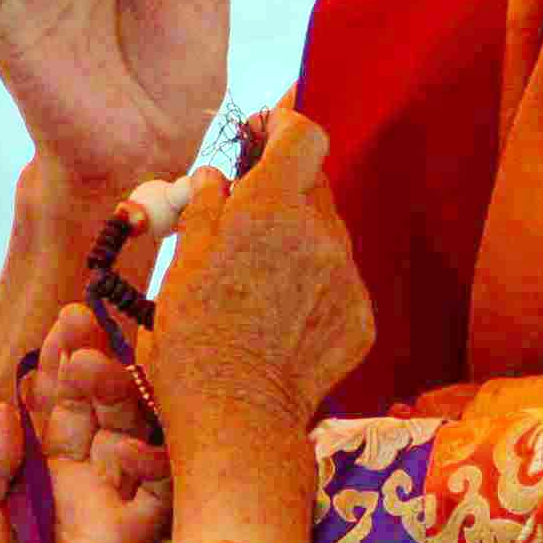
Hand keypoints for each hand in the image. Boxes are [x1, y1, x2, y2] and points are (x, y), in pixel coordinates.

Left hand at [0, 307, 170, 542]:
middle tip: (78, 321)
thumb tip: (6, 406)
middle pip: (84, 412)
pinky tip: (125, 420)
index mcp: (19, 481)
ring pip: (119, 433)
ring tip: (93, 352)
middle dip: (82, 365)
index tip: (53, 330)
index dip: (48, 373)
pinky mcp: (130, 538)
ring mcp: (101, 508)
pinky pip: (154, 484)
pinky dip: (148, 449)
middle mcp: (66, 487)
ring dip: (111, 391)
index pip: (41, 414)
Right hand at [127, 111, 375, 542]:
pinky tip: (281, 323)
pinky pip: (339, 285)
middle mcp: (321, 233)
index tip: (267, 132)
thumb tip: (218, 180)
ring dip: (299, 245)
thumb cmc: (193, 339)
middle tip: (248, 225)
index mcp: (272, 206)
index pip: (304, 133)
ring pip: (327, 238)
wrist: (236, 418)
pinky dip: (314, 291)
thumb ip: (207, 207)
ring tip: (259, 287)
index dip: (285, 124)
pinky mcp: (361, 318)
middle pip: (315, 187)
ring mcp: (347, 277)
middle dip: (284, 194)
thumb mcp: (182, 262)